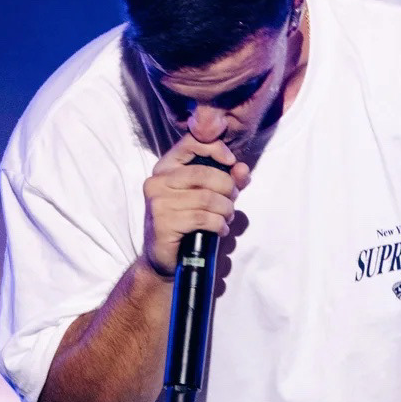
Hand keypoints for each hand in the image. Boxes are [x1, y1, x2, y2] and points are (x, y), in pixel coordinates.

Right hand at [142, 129, 250, 277]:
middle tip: (232, 200)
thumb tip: (243, 169)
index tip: (231, 162)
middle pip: (204, 173)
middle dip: (227, 187)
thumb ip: (228, 179)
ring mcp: (158, 202)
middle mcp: (157, 181)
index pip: (190, 142)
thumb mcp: (209, 195)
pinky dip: (219, 224)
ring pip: (207, 198)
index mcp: (165, 168)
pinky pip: (203, 218)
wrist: (166, 259)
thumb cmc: (188, 221)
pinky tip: (220, 229)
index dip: (216, 148)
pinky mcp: (163, 223)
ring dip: (226, 209)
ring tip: (227, 217)